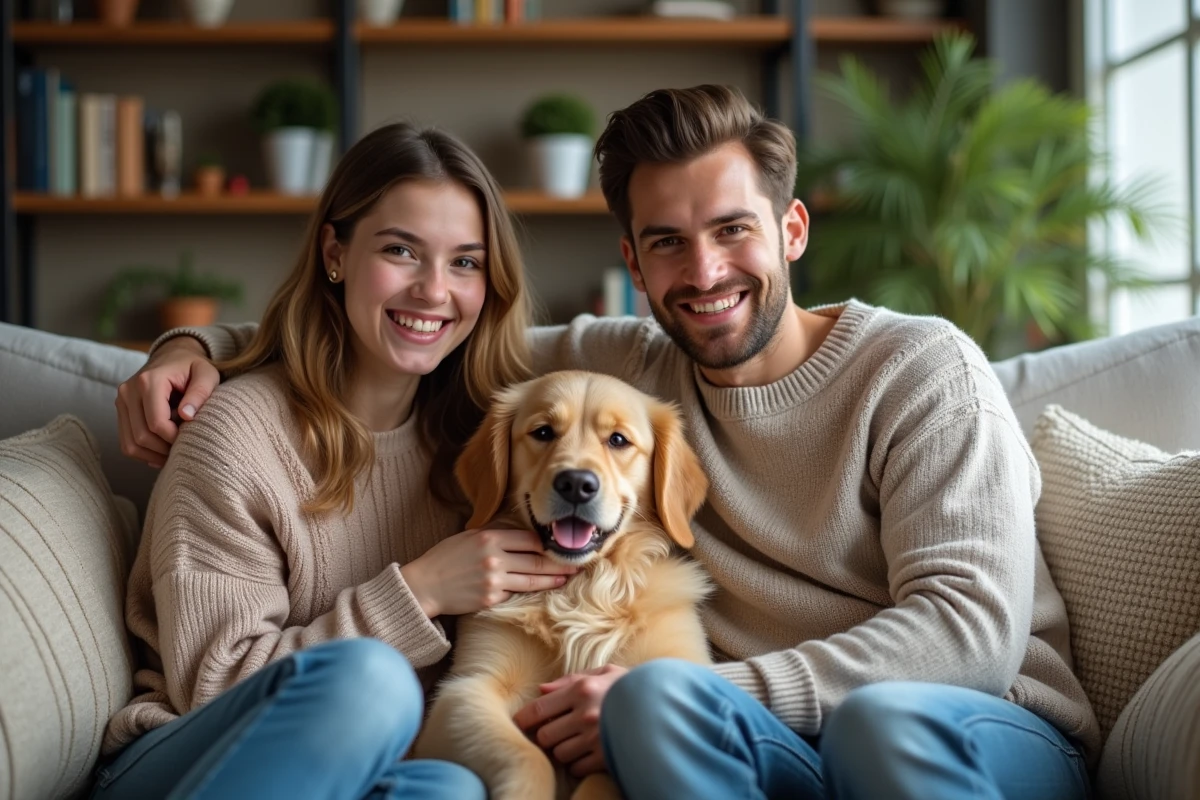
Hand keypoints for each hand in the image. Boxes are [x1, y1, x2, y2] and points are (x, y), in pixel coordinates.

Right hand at [115, 336, 218, 467]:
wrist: (173, 356)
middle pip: (141, 436)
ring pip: (130, 443)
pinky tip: (162, 452)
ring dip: (152, 455)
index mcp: (149, 380)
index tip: (190, 439)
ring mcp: (121, 401)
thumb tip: (187, 416)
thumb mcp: (207, 374)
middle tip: (184, 449)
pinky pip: (126, 441)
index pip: (156, 423)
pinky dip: (143, 453)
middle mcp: (128, 391)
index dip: (173, 439)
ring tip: (174, 453)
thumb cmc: (194, 367)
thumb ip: (200, 393)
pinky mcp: (121, 411)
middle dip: (164, 450)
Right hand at [400, 528, 577, 617]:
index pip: (530, 539)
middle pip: (537, 560)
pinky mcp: (491, 599)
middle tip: (578, 564)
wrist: (424, 586)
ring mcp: (494, 581)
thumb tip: (522, 536)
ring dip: (553, 580)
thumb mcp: (468, 536)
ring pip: (533, 580)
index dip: (547, 544)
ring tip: (568, 578)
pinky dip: (528, 591)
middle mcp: (495, 558)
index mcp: (490, 538)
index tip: (559, 547)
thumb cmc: (445, 558)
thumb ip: (495, 535)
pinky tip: (542, 590)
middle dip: (560, 564)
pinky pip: (516, 594)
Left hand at [513, 664, 627, 777]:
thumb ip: (571, 680)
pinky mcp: (606, 757)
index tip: (518, 724)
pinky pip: (577, 768)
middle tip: (559, 731)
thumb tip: (541, 690)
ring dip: (564, 750)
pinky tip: (591, 753)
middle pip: (544, 736)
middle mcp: (586, 714)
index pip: (538, 709)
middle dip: (548, 735)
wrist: (667, 706)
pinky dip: (579, 764)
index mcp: (582, 690)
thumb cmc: (632, 686)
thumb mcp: (605, 673)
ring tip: (579, 740)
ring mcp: (596, 738)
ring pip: (559, 754)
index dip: (522, 719)